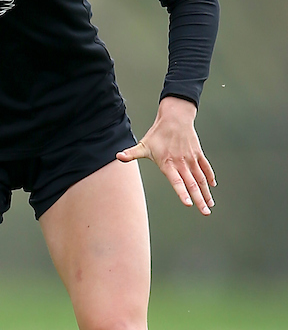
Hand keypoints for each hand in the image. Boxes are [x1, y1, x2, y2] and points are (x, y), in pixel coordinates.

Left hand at [116, 96, 216, 215]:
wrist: (175, 117)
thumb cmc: (157, 133)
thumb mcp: (143, 145)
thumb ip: (131, 154)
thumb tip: (118, 156)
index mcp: (168, 163)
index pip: (176, 181)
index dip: (182, 193)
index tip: (189, 203)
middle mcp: (181, 162)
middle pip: (192, 184)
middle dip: (199, 199)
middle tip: (205, 212)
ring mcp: (191, 158)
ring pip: (201, 178)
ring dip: (206, 192)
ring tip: (210, 206)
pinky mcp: (197, 153)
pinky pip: (205, 167)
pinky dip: (209, 177)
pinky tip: (212, 187)